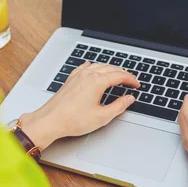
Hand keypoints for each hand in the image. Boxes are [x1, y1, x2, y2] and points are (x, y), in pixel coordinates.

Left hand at [20, 62, 139, 149]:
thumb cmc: (72, 120)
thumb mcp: (102, 116)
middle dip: (123, 73)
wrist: (50, 120)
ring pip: (98, 66)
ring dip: (110, 69)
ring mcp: (77, 76)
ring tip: (117, 75)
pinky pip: (84, 67)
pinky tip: (92, 67)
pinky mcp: (70, 80)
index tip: (137, 85)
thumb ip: (118, 106)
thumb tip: (129, 99)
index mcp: (97, 81)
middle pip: (110, 68)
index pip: (119, 76)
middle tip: (131, 80)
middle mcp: (87, 75)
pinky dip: (93, 67)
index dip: (131, 80)